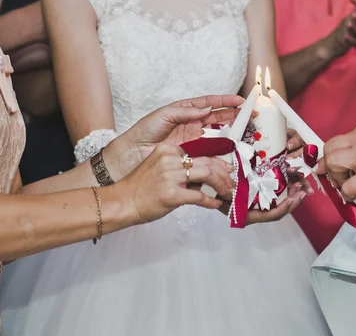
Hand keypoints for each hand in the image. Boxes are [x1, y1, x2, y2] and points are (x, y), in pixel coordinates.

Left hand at [106, 95, 243, 179]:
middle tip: (251, 115)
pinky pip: (211, 151)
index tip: (240, 100)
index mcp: (187, 111)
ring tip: (246, 130)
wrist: (133, 154)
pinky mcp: (194, 154)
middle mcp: (194, 125)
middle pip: (219, 118)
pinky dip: (222, 150)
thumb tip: (206, 109)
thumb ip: (186, 111)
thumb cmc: (144, 132)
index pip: (210, 104)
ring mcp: (195, 140)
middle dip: (236, 116)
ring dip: (233, 132)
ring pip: (219, 134)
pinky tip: (232, 148)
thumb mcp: (164, 115)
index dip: (226, 102)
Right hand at [118, 143, 235, 223]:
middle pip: (208, 162)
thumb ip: (181, 168)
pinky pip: (199, 196)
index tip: (228, 168)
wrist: (122, 202)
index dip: (219, 161)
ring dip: (222, 185)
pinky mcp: (171, 194)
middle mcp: (170, 160)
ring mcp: (171, 177)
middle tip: (232, 183)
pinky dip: (210, 201)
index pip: (201, 152)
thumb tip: (206, 174)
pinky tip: (215, 204)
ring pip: (208, 175)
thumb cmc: (141, 188)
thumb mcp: (160, 168)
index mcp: (168, 150)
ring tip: (227, 193)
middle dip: (225, 174)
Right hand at [217, 181, 308, 224]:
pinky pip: (275, 199)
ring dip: (290, 196)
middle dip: (292, 202)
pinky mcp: (259, 199)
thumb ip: (231, 190)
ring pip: (279, 205)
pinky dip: (283, 192)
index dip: (282, 208)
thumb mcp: (222, 189)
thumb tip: (237, 187)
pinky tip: (291, 184)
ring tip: (300, 185)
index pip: (270, 215)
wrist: (205, 186)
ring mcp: (257, 207)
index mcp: (247, 215)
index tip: (292, 198)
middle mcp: (253, 214)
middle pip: (279, 212)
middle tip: (302, 190)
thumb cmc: (213, 188)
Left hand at [317, 122, 355, 200]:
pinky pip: (347, 188)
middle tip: (340, 180)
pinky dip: (349, 195)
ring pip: (332, 163)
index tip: (335, 170)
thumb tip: (351, 167)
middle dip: (329, 166)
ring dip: (337, 178)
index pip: (339, 141)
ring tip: (350, 188)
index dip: (334, 157)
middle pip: (329, 148)